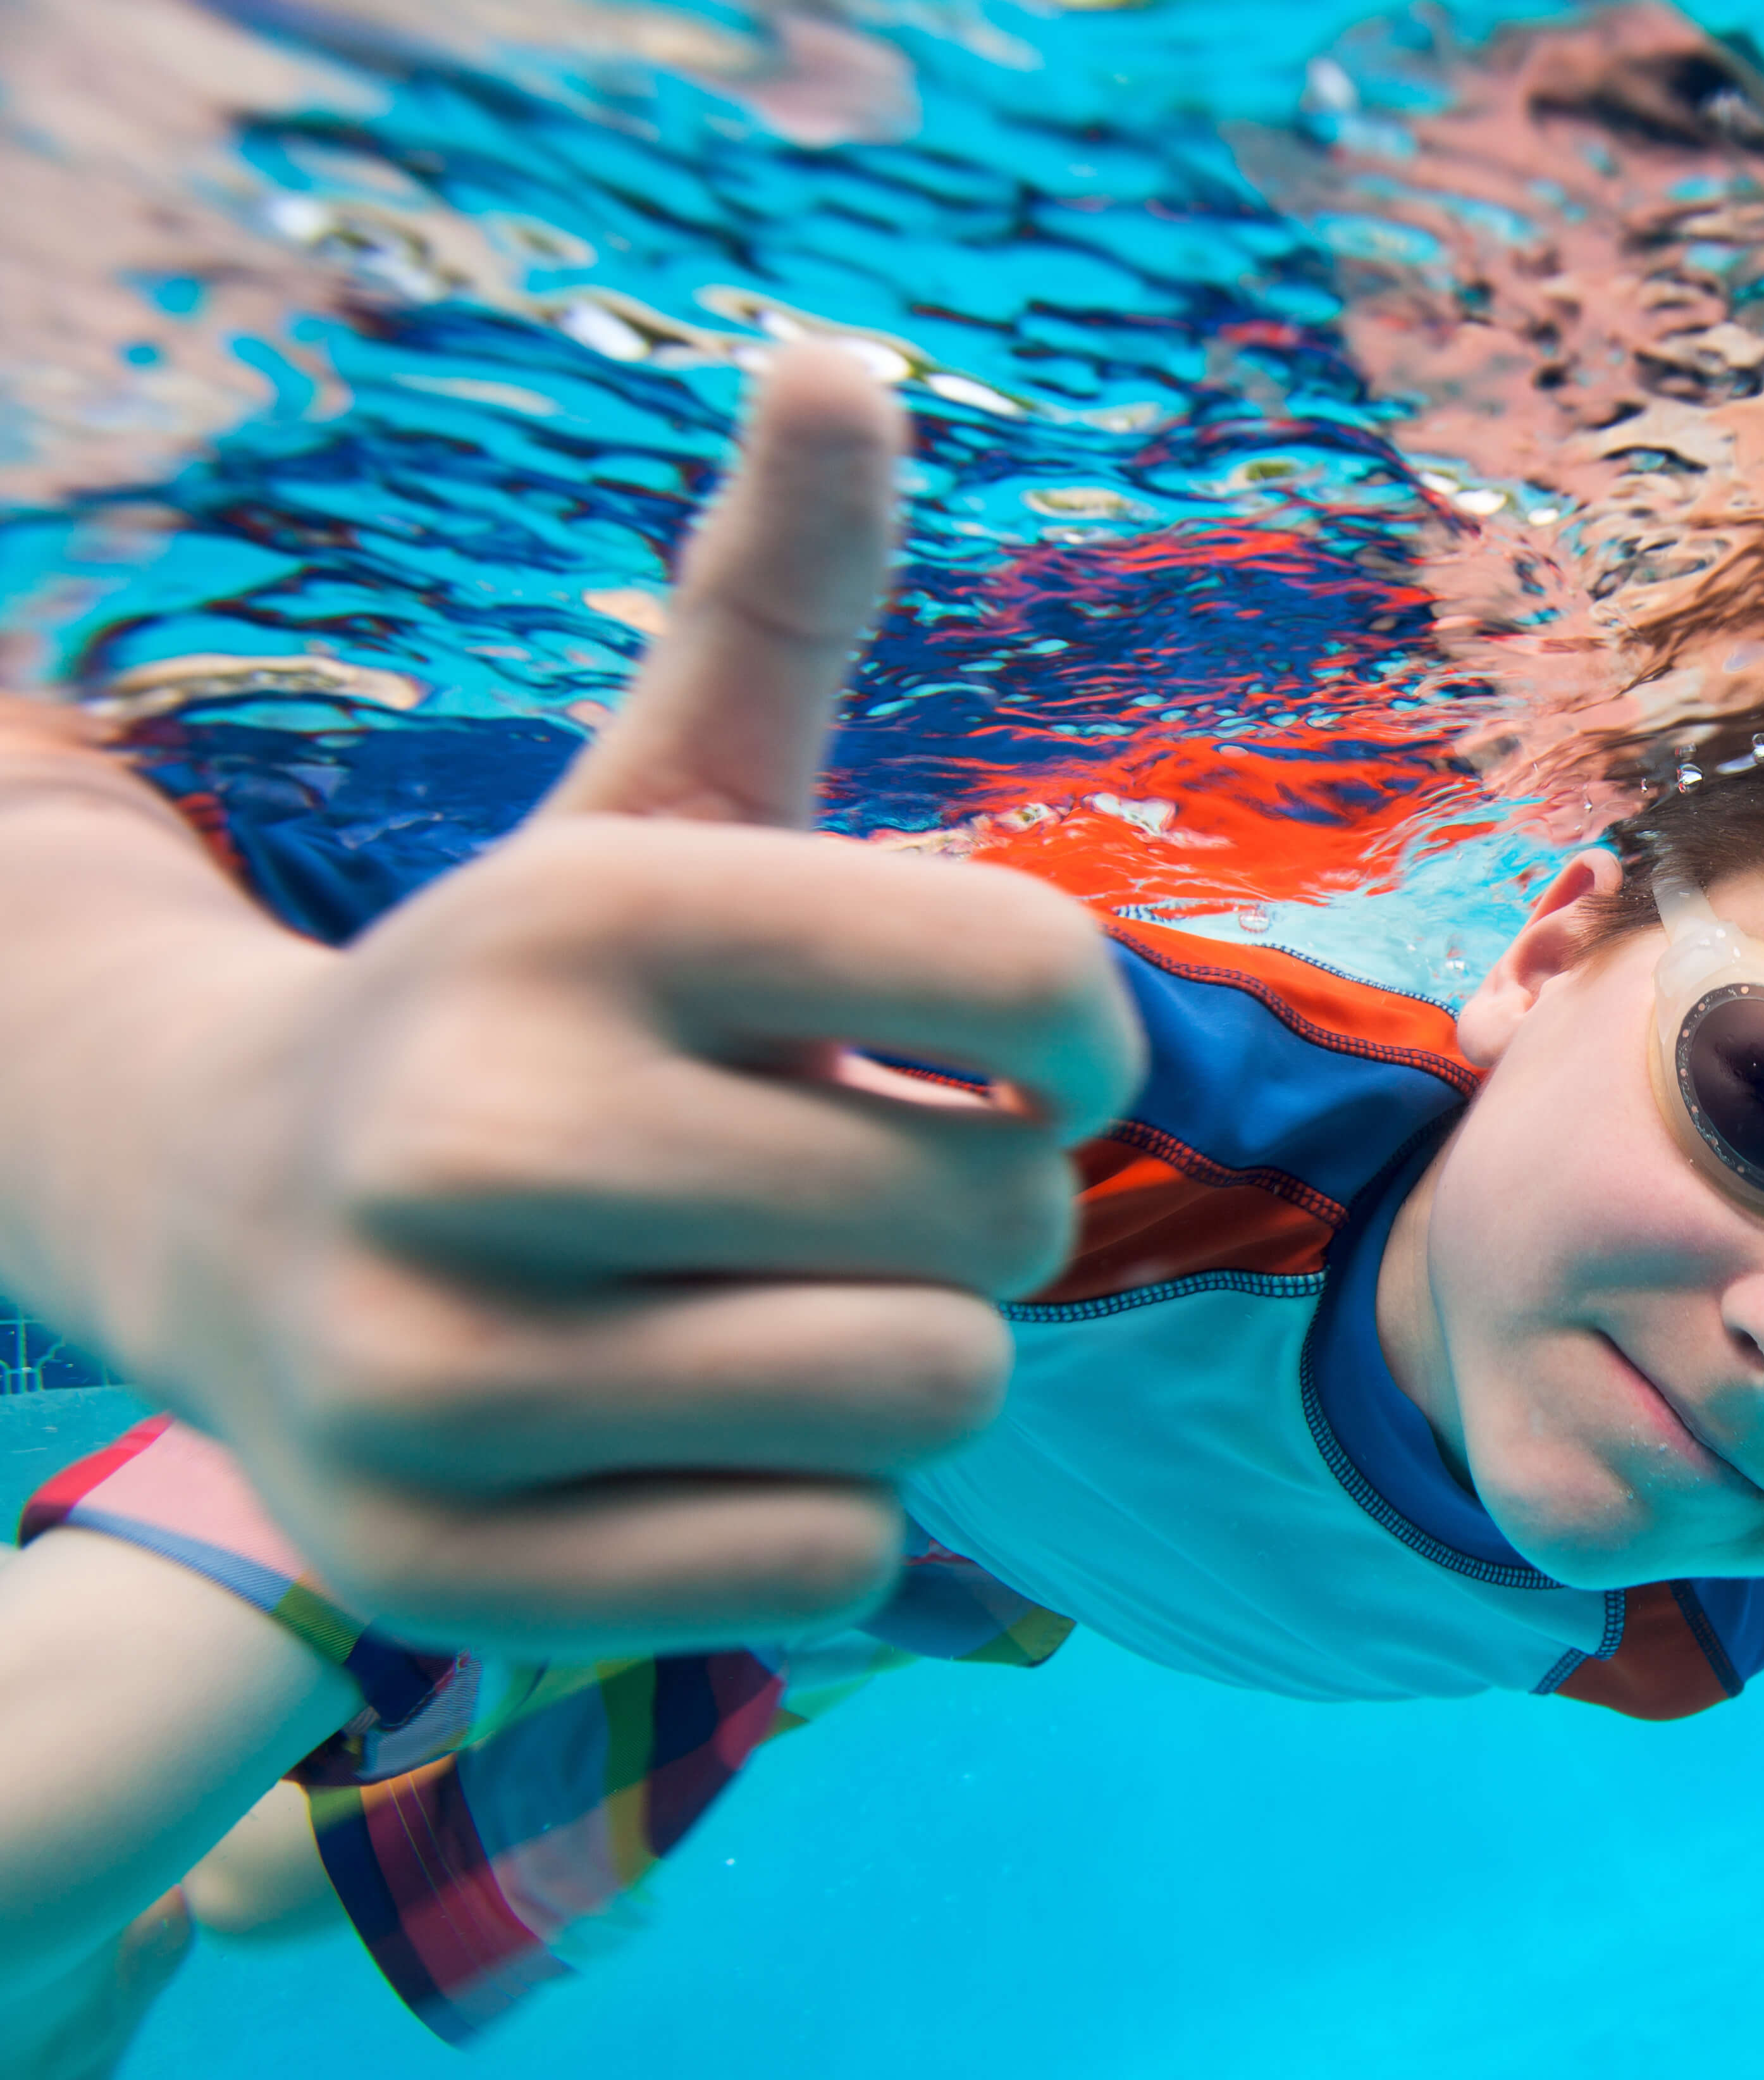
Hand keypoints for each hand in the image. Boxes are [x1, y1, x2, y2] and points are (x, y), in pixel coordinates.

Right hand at [87, 344, 1139, 1652]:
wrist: (218, 1207)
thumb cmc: (539, 1003)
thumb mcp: (652, 794)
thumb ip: (768, 597)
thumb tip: (847, 361)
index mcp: (580, 914)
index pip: (1038, 971)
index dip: (1082, 1029)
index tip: (1010, 1046)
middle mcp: (475, 1135)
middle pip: (1007, 1222)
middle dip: (986, 1208)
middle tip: (855, 1188)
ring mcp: (433, 1376)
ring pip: (931, 1399)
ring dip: (915, 1360)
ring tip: (782, 1302)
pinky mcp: (440, 1569)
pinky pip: (836, 1563)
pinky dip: (825, 1511)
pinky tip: (700, 1432)